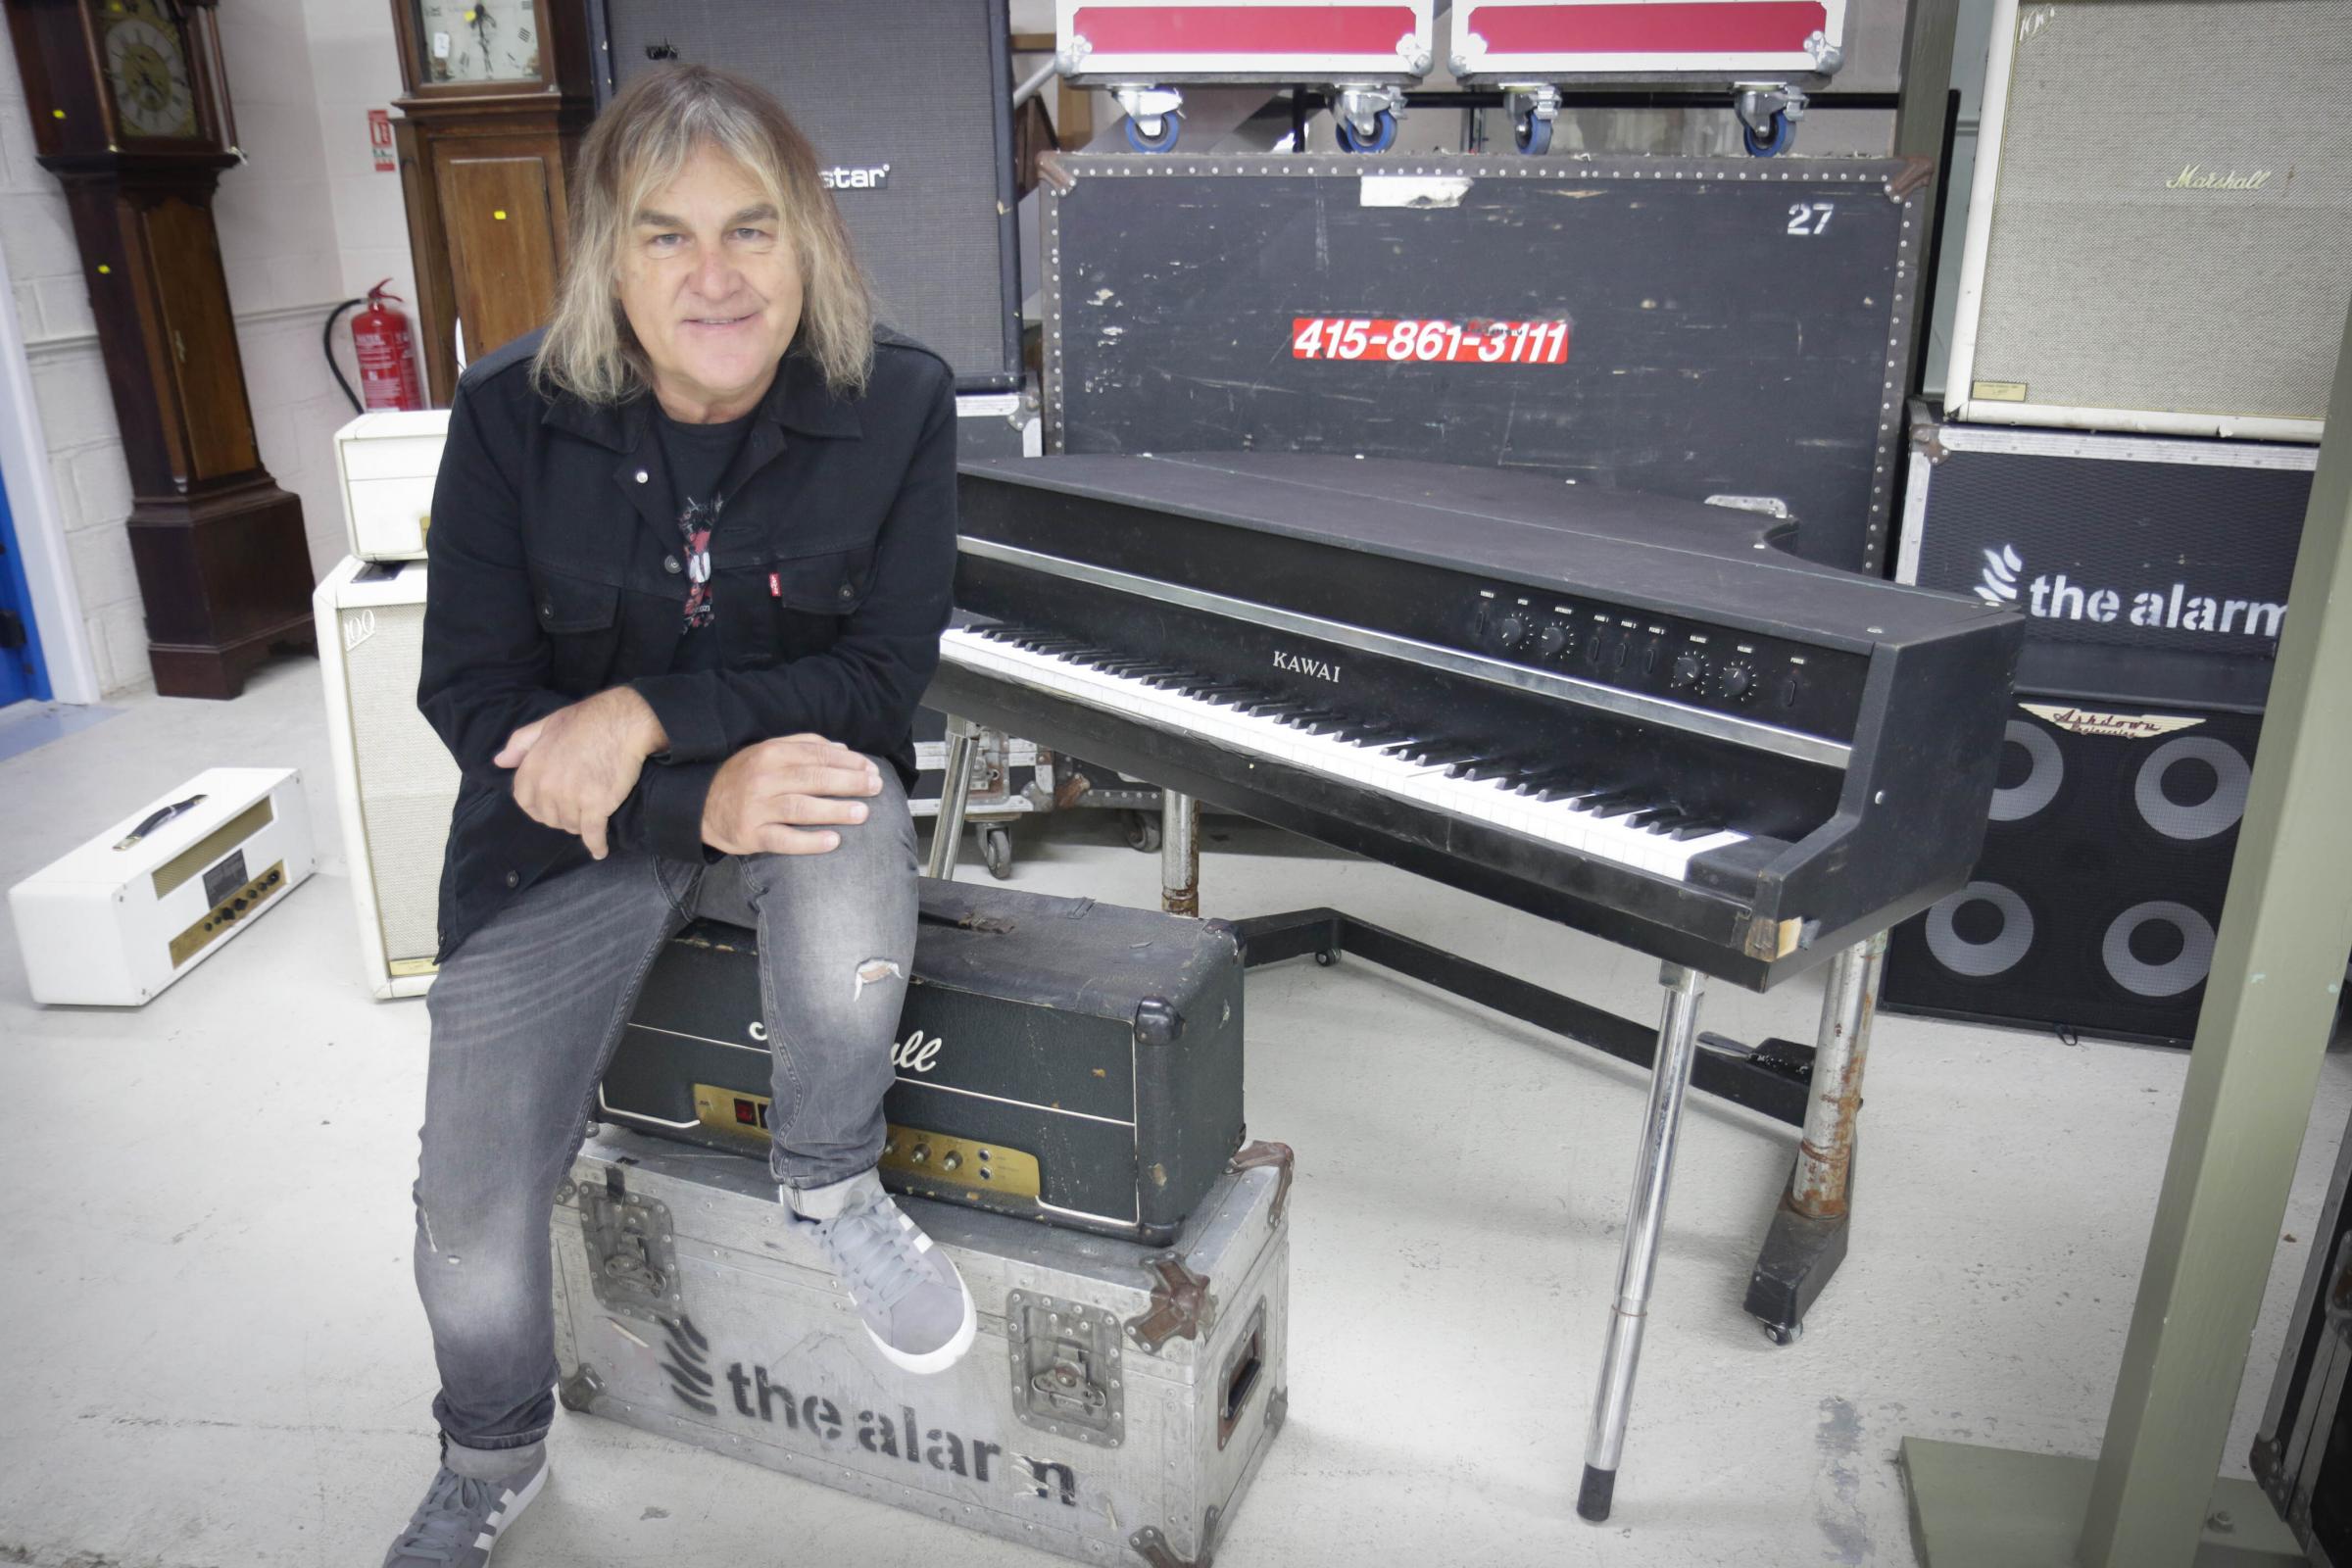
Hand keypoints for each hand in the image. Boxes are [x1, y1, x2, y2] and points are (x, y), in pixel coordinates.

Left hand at [495, 687, 665, 859]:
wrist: (624, 722)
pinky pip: (593, 834)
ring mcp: (571, 798)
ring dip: (580, 826)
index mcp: (533, 768)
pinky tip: (600, 850)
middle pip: (549, 817)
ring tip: (591, 819)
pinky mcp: (596, 807)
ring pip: (571, 826)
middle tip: (577, 810)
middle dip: (561, 816)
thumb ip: (521, 743)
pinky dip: (597, 845)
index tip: (551, 807)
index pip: (525, 801)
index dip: (538, 806)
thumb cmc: (587, 720)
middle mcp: (547, 786)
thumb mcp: (547, 724)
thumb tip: (499, 761)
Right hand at [701, 734, 883, 855]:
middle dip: (849, 783)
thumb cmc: (744, 776)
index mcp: (771, 754)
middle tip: (875, 787)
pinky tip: (833, 841)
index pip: (817, 755)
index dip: (848, 762)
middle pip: (813, 779)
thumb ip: (804, 745)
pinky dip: (809, 842)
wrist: (700, 804)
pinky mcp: (752, 834)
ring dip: (835, 810)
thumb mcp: (768, 751)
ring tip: (862, 813)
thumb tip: (842, 748)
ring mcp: (757, 808)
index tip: (871, 769)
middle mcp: (764, 778)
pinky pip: (784, 839)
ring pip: (801, 808)